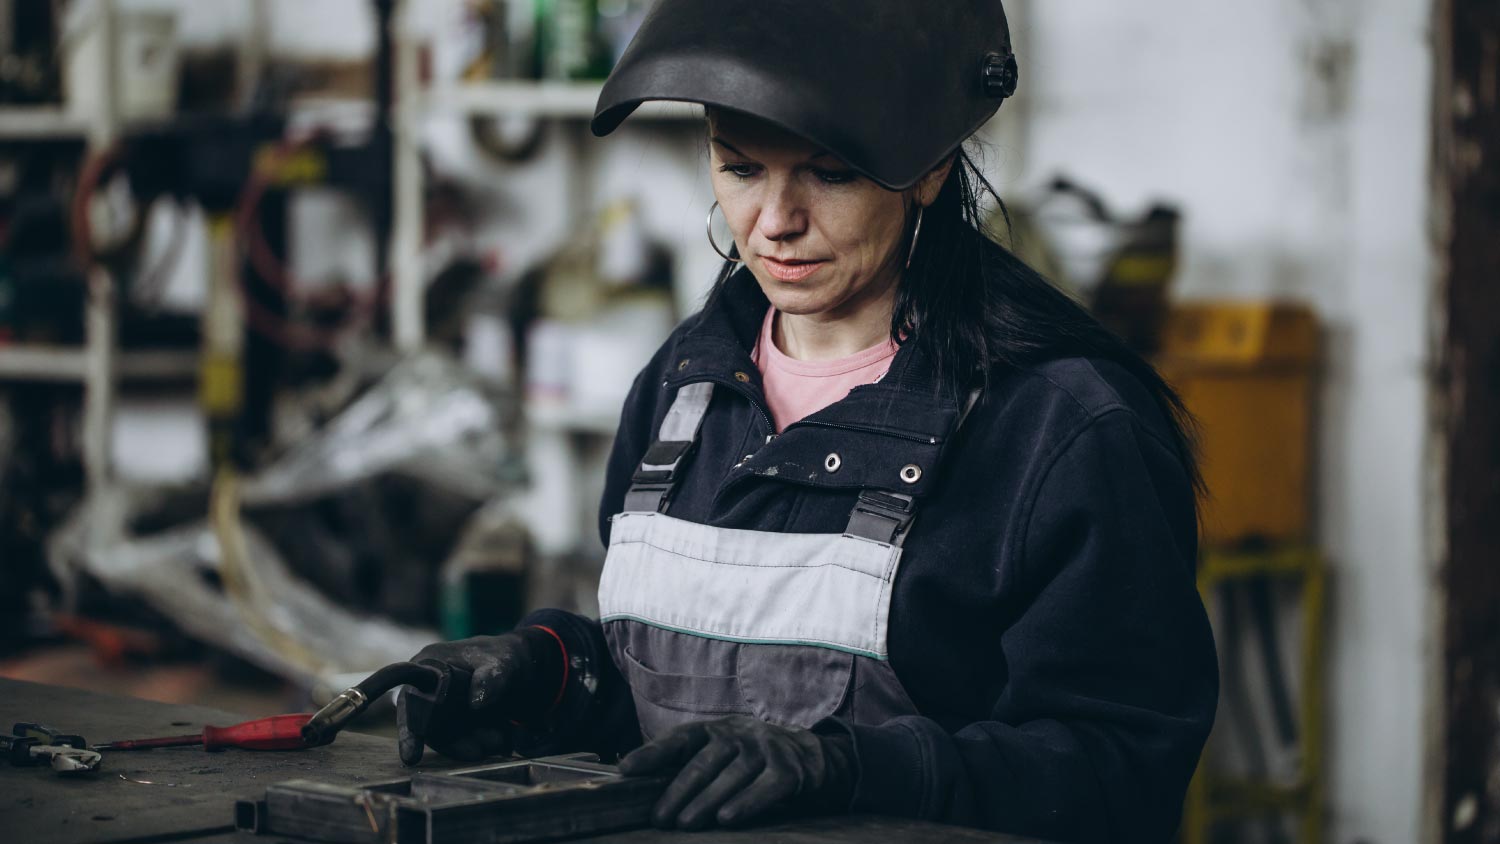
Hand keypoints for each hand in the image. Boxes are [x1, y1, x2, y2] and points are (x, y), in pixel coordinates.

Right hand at [396, 627, 563, 765]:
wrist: (521, 665)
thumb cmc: (502, 656)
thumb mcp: (502, 661)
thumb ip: (491, 677)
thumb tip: (475, 702)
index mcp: (428, 666)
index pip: (410, 700)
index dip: (407, 730)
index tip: (411, 756)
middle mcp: (428, 689)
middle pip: (428, 726)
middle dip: (451, 743)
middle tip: (478, 751)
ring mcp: (441, 708)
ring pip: (445, 736)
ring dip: (467, 746)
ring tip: (496, 744)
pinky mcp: (455, 721)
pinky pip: (459, 738)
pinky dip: (476, 744)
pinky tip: (498, 744)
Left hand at [618, 715, 856, 829]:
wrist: (810, 757)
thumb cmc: (750, 761)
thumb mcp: (720, 754)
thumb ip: (688, 765)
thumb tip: (639, 786)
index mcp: (715, 730)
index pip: (679, 739)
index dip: (651, 753)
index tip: (625, 770)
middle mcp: (739, 734)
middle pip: (704, 761)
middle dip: (678, 791)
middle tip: (659, 817)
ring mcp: (765, 749)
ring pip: (732, 775)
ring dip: (707, 800)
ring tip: (685, 823)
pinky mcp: (789, 770)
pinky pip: (766, 787)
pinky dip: (746, 803)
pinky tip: (728, 819)